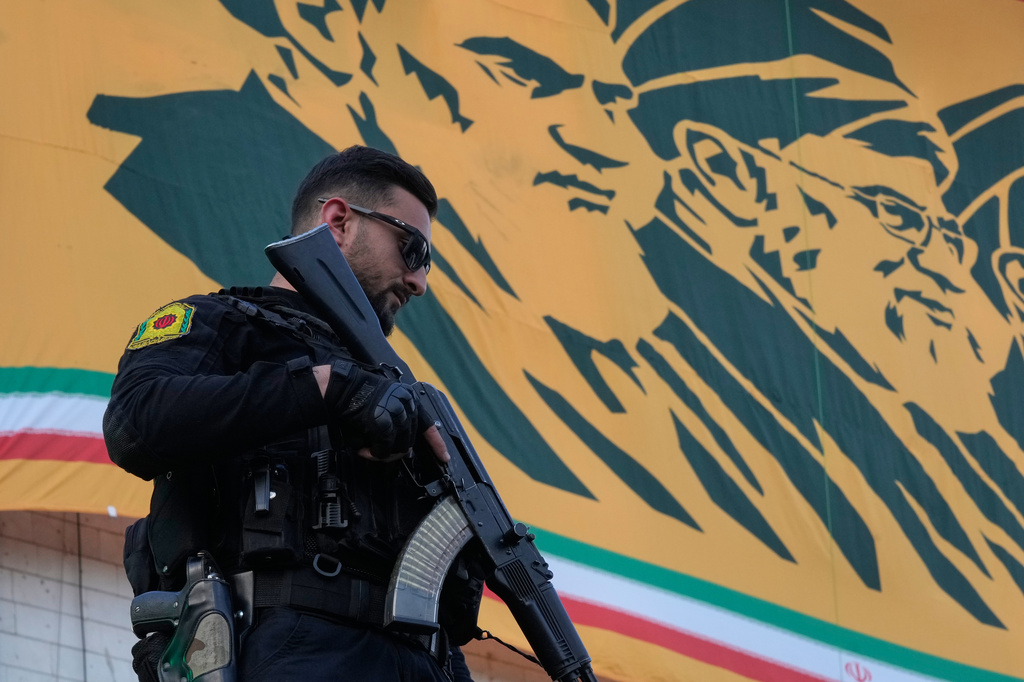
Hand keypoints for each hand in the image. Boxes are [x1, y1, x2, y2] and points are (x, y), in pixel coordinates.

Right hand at [319, 361, 447, 462]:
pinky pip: (384, 449)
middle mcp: (407, 404)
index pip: (429, 425)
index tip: (443, 457)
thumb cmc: (358, 399)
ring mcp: (396, 413)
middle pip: (410, 440)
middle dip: (396, 451)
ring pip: (399, 447)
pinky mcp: (383, 423)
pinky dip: (374, 454)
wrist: (340, 389)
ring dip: (384, 454)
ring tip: (369, 451)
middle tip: (379, 453)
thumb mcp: (385, 406)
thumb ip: (396, 425)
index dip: (437, 444)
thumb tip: (400, 449)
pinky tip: (364, 450)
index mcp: (410, 398)